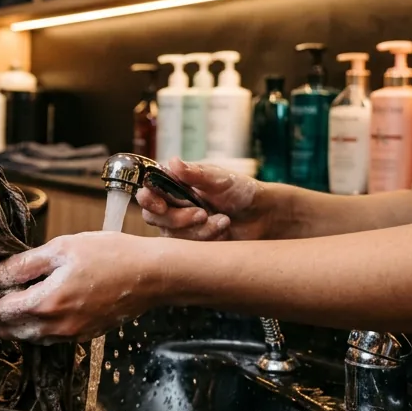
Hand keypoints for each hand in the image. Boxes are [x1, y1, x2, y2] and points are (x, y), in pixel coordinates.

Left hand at [0, 231, 164, 341]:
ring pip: (29, 337)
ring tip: (30, 293)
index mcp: (46, 303)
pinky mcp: (83, 336)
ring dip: (21, 321)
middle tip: (11, 287)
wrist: (151, 275)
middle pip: (10, 330)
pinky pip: (50, 338)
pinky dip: (41, 326)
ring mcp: (71, 335)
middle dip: (2, 312)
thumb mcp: (62, 248)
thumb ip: (23, 264)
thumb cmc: (109, 255)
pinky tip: (50, 303)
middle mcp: (55, 327)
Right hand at [136, 159, 269, 240]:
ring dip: (199, 229)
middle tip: (201, 214)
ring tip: (223, 220)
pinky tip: (223, 229)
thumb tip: (173, 162)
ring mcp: (180, 224)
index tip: (160, 205)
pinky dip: (207, 238)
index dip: (148, 199)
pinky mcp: (190, 242)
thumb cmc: (241, 191)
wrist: (263, 216)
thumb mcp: (220, 179)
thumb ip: (195, 173)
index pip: (148, 191)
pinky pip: (187, 247)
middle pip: (153, 216)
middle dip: (177, 218)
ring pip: (171, 234)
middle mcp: (172, 203)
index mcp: (174, 183)